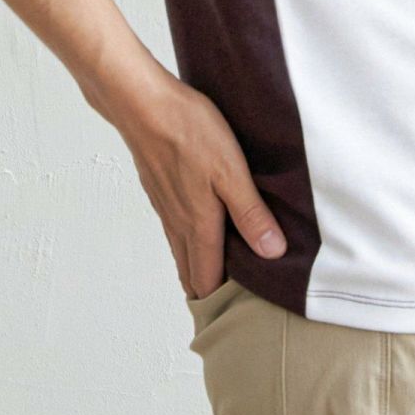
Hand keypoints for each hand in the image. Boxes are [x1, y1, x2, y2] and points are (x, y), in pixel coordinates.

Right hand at [107, 74, 287, 299]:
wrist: (143, 104)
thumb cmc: (189, 132)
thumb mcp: (232, 171)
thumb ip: (251, 214)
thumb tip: (272, 253)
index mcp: (199, 225)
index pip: (208, 280)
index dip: (224, 299)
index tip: (245, 309)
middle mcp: (178, 223)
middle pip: (191, 272)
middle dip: (210, 289)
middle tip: (235, 298)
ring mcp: (165, 206)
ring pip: (181, 249)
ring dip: (198, 264)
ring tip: (222, 268)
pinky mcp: (158, 188)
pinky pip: (174, 227)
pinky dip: (188, 239)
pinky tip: (200, 225)